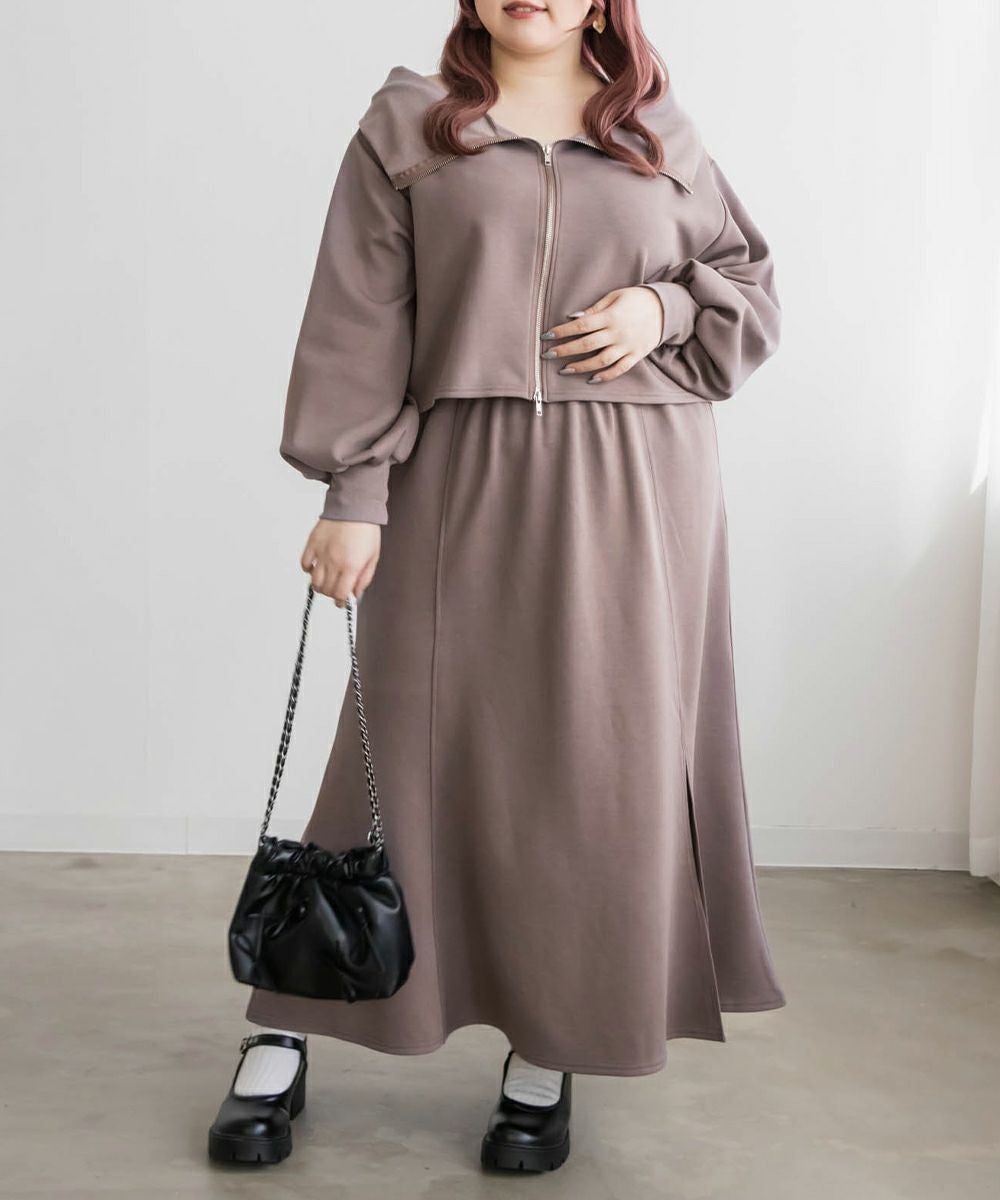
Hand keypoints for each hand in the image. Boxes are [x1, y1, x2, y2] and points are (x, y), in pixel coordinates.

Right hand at [300, 519, 380, 606]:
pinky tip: (316, 568)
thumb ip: (364, 578)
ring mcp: (321, 553)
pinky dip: (308, 570)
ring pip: (314, 581)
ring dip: (320, 586)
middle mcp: (334, 562)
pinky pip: (304, 564)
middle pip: (326, 590)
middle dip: (332, 595)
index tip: (343, 602)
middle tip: (336, 591)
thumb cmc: (366, 530)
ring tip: (326, 582)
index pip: (340, 594)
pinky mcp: (312, 544)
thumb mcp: (373, 557)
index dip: (341, 602)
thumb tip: (355, 593)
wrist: (354, 507)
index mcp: (351, 566)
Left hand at [540, 286, 663, 382]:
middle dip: (565, 351)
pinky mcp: (636, 356)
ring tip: (564, 370)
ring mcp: (627, 346)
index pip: (581, 325)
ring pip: (601, 361)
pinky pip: (619, 369)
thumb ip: (594, 309)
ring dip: (581, 367)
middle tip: (547, 355)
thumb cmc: (635, 299)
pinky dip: (605, 376)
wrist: (665, 308)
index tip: (546, 336)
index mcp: (610, 316)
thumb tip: (572, 318)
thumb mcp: (614, 296)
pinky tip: (591, 380)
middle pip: (587, 345)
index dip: (562, 332)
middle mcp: (618, 333)